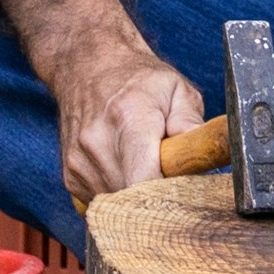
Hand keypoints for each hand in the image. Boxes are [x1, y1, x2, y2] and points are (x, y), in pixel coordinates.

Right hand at [51, 45, 212, 209]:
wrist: (86, 66)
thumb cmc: (136, 79)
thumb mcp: (177, 89)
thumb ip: (192, 124)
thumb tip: (203, 158)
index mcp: (128, 119)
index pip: (145, 181)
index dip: (168, 196)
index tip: (183, 192)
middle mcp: (96, 142)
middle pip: (133, 199)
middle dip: (157, 199)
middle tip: (169, 180)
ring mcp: (79, 161)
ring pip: (118, 207)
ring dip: (136, 199)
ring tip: (144, 169)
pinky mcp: (70, 176)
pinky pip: (102, 204)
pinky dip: (117, 196)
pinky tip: (124, 171)